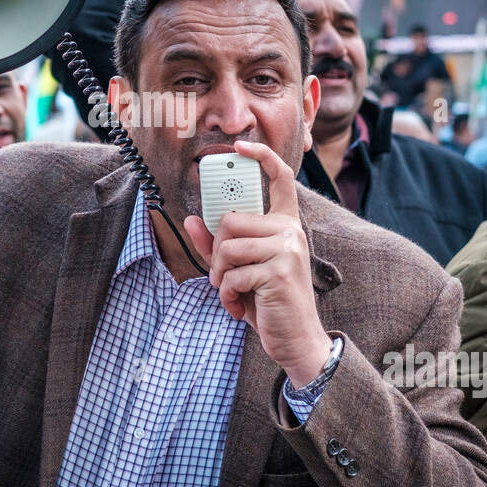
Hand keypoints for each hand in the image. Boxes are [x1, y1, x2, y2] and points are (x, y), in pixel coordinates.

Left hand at [184, 140, 331, 387]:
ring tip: (232, 294)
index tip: (241, 147)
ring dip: (220, 277)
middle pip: (232, 220)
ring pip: (228, 247)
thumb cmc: (269, 302)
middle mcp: (290, 231)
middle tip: (224, 277)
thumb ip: (216, 246)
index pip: (281, 179)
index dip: (262, 157)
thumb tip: (190, 220)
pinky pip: (234, 274)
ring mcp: (287, 249)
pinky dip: (228, 295)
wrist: (296, 339)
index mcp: (285, 225)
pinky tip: (239, 308)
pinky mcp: (279, 271)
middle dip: (217, 253)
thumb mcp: (241, 271)